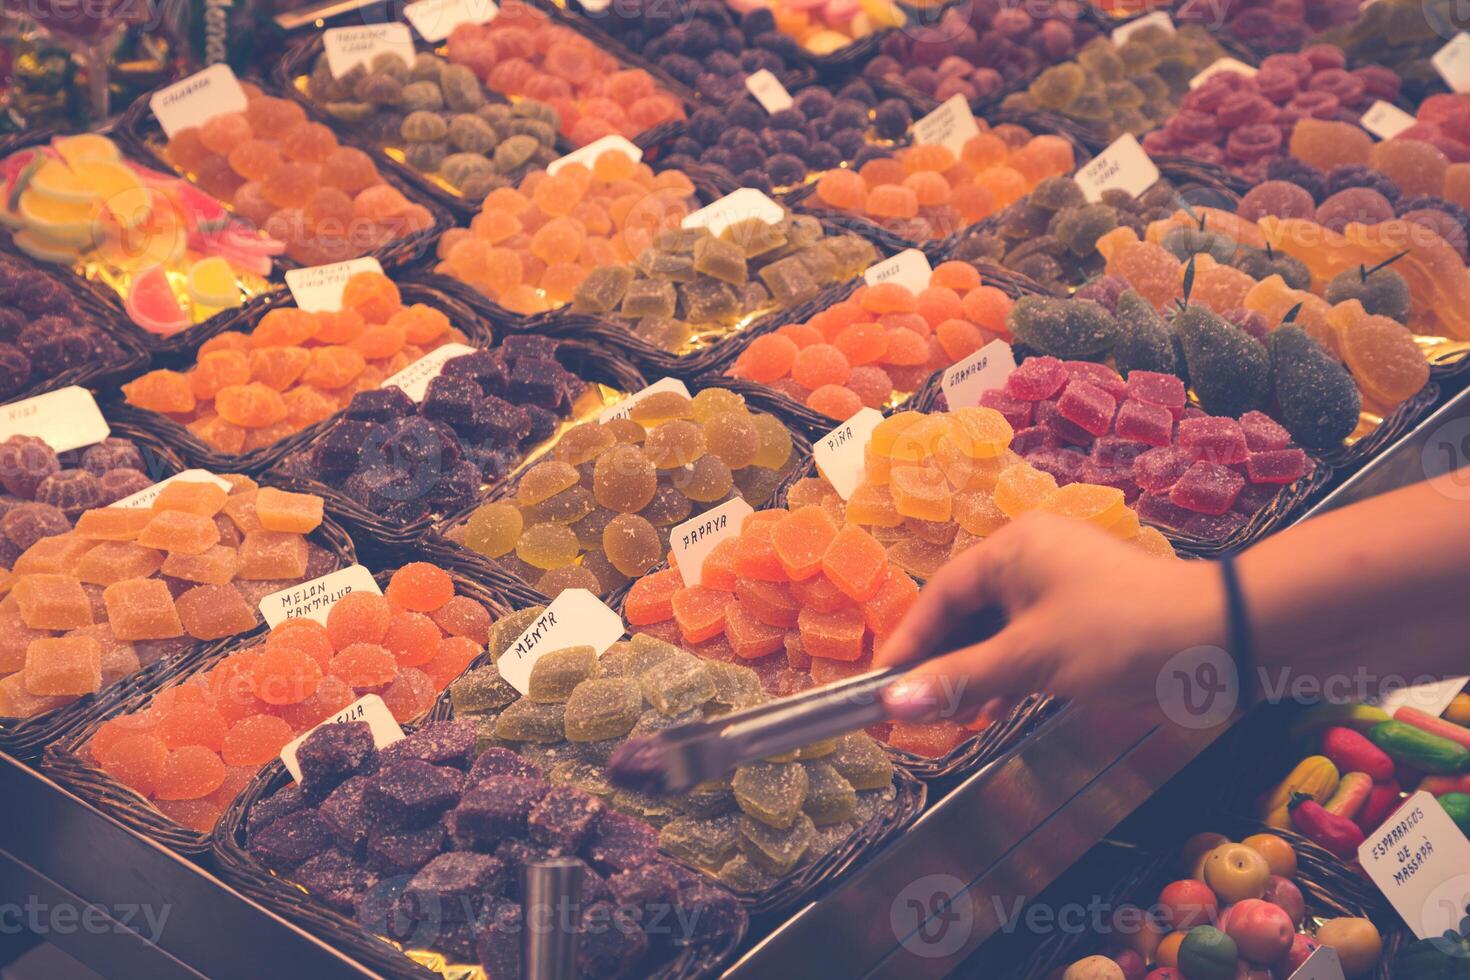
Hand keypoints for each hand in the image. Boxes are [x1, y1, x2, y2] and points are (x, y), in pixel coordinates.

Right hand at [876, 512, 1223, 723]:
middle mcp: (1033, 560)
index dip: (909, 643)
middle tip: (912, 708)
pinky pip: (1030, 642)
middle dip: (941, 662)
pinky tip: (996, 710)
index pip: (940, 595)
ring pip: (999, 631)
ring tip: (950, 717)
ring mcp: (1063, 588)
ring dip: (975, 673)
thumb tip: (894, 703)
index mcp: (1013, 550)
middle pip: (967, 612)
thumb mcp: (1032, 660)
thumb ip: (961, 679)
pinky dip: (1011, 674)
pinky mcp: (1087, 618)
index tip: (882, 686)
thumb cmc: (1121, 633)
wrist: (1223, 639)